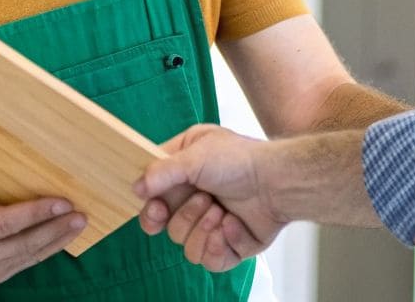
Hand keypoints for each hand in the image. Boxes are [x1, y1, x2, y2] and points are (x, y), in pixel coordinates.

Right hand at [0, 163, 86, 284]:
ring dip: (58, 240)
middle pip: (25, 243)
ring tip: (79, 223)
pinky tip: (63, 237)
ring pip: (30, 255)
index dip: (36, 212)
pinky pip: (27, 262)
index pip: (8, 222)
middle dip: (55, 229)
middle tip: (79, 214)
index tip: (61, 202)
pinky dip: (48, 250)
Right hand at [135, 125, 286, 271]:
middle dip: (186, 216)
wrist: (278, 181)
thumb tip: (137, 188)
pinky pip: (210, 261)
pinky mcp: (230, 245)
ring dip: (204, 230)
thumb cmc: (240, 159)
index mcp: (183, 175)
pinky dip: (221, 245)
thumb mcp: (195, 154)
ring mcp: (213, 225)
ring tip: (223, 212)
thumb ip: (162, 172)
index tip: (157, 209)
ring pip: (187, 248)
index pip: (153, 201)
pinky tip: (233, 226)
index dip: (151, 211)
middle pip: (168, 228)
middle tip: (206, 199)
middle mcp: (195, 200)